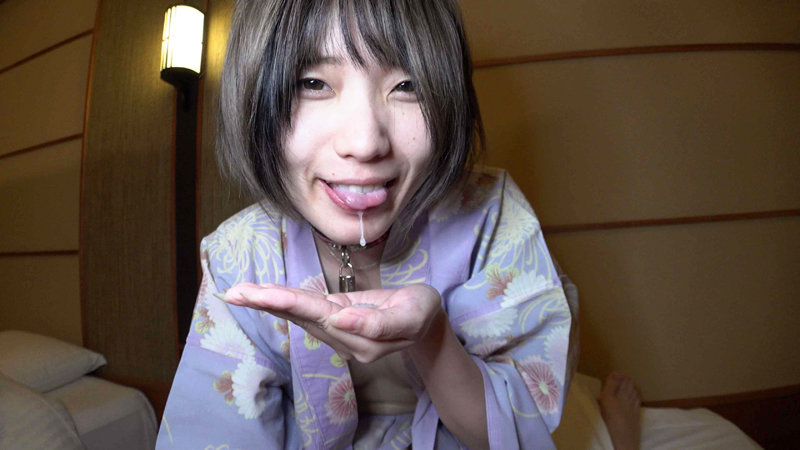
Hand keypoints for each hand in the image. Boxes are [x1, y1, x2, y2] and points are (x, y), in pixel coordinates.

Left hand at [222, 283, 441, 362]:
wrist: (425, 321)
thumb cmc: (420, 314)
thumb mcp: (411, 316)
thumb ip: (378, 323)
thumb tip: (340, 318)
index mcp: (359, 336)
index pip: (320, 315)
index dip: (292, 303)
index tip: (266, 296)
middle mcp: (341, 335)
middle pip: (300, 316)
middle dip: (268, 303)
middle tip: (235, 293)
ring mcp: (336, 328)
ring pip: (297, 313)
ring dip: (267, 302)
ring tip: (238, 292)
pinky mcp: (334, 315)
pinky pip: (304, 308)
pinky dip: (281, 300)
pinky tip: (261, 295)